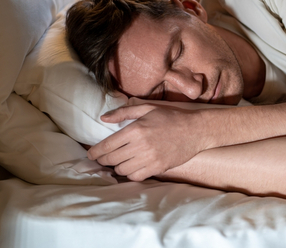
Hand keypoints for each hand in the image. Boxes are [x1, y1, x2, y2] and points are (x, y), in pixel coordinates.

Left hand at [87, 104, 208, 180]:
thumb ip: (124, 112)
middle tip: (102, 158)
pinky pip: (136, 177)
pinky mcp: (158, 168)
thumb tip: (103, 118)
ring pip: (122, 170)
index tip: (90, 155)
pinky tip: (131, 167)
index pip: (107, 145)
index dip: (95, 152)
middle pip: (112, 159)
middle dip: (103, 160)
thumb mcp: (147, 108)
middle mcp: (140, 145)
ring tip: (118, 161)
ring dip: (117, 166)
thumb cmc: (171, 117)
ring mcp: (150, 158)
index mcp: (136, 129)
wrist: (195, 131)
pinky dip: (130, 174)